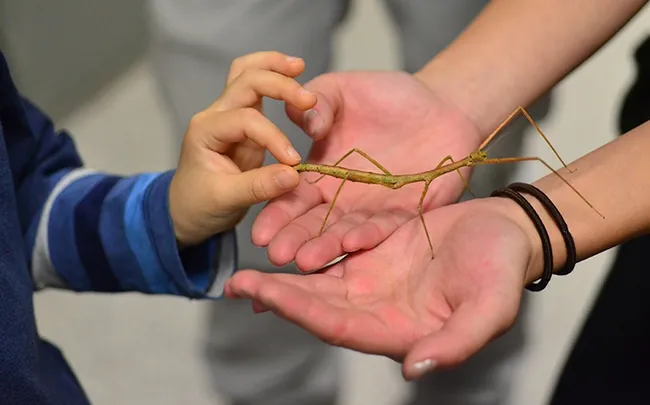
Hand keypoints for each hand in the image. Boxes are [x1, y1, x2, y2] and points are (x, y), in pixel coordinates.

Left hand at [169, 51, 316, 246]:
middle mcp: (215, 115)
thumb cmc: (200, 205)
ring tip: (299, 66)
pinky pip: (255, 88)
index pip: (246, 121)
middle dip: (279, 85)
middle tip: (309, 100)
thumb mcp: (227, 200)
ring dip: (272, 66)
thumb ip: (259, 186)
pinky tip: (293, 76)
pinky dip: (273, 76)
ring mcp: (228, 114)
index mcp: (205, 131)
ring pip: (246, 73)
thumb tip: (295, 174)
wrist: (187, 210)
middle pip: (246, 81)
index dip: (274, 137)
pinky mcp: (242, 119)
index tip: (293, 162)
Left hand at [227, 196, 536, 379]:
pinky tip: (285, 240)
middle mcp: (378, 309)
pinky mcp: (375, 252)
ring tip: (248, 269)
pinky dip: (310, 247)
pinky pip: (335, 250)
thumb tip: (415, 369)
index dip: (299, 312)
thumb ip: (457, 342)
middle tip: (238, 284)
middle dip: (278, 296)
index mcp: (397, 329)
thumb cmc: (504, 269)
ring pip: (319, 281)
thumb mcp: (490, 307)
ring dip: (285, 276)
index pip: (337, 326)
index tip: (264, 295)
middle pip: (318, 305)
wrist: (509, 231)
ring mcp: (374, 279)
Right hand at [250, 70, 484, 270]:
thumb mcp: (344, 89)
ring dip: (324, 247)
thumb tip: (299, 118)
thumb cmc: (388, 95)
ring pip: (343, 232)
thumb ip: (318, 101)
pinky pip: (384, 228)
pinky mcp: (405, 214)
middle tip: (275, 254)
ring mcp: (372, 209)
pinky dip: (368, 236)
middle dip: (293, 239)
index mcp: (321, 172)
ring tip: (304, 261)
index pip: (292, 196)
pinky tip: (351, 243)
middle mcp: (343, 198)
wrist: (441, 106)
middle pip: (313, 223)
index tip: (259, 229)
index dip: (276, 213)